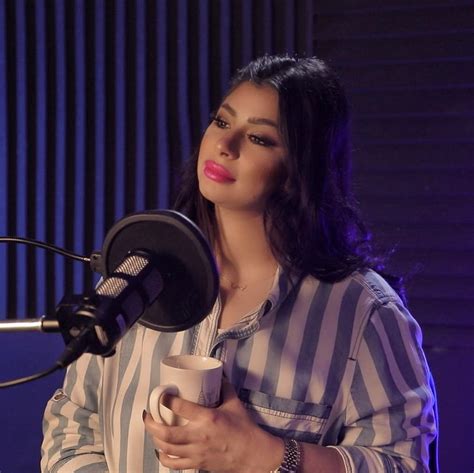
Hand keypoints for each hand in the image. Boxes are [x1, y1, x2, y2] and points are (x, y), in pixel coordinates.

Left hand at [143, 377, 283, 471]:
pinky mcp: (198, 463)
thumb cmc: (244, 429)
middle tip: (147, 415)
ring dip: (155, 440)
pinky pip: (175, 464)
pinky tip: (161, 451)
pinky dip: (164, 458)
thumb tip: (219, 375)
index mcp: (208, 418)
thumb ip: (225, 388)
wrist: (253, 454)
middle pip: (166, 434)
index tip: (161, 395)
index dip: (166, 400)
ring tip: (152, 430)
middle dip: (151, 425)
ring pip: (167, 449)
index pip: (180, 407)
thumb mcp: (234, 404)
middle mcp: (199, 436)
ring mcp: (197, 452)